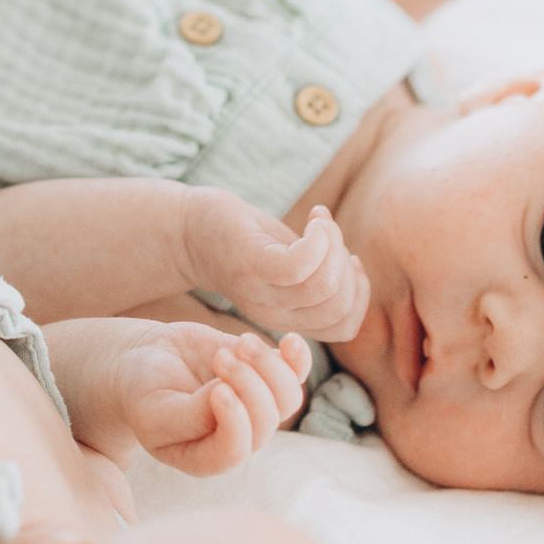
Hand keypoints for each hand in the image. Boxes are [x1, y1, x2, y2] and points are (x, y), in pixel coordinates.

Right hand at [109, 321, 310, 474]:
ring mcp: (252, 407)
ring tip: (241, 343)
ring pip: (286, 399)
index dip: (235, 421)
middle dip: (248, 384)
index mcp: (204, 456)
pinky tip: (290, 340)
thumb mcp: (153, 408)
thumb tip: (229, 397)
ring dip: (269, 367)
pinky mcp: (262, 375)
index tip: (218, 387)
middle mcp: (235, 437)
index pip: (234, 451)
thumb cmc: (141, 388)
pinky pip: (295, 374)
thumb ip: (189, 415)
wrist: (145, 359)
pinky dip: (297, 358)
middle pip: (264, 422)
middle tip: (220, 357)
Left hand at [183, 195, 369, 346]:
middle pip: (339, 306)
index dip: (359, 292)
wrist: (183, 227)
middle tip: (329, 234)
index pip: (344, 325)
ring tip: (320, 222)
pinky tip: (315, 218)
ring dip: (336, 247)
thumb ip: (316, 276)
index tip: (349, 258)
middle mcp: (274, 313)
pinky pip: (301, 264)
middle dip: (348, 266)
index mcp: (286, 318)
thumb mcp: (283, 265)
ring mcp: (262, 292)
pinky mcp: (252, 264)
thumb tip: (356, 270)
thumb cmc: (240, 239)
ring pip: (325, 287)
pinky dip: (320, 239)